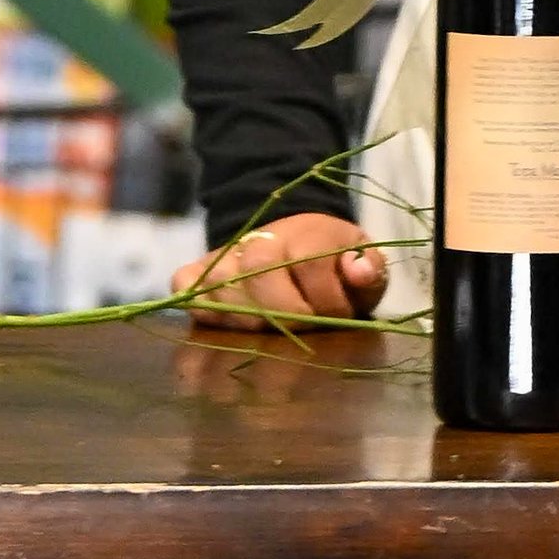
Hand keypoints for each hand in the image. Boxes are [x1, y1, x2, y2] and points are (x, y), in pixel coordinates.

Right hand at [172, 213, 386, 329]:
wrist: (293, 246)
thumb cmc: (332, 267)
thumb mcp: (363, 265)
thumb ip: (369, 270)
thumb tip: (357, 272)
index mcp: (305, 232)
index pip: (309, 263)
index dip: (328, 300)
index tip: (337, 313)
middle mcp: (257, 240)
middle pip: (262, 276)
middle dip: (289, 314)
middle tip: (302, 325)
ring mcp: (220, 257)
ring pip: (226, 292)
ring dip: (254, 322)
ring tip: (273, 327)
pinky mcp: (192, 275)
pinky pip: (188, 295)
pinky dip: (206, 313)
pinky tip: (234, 324)